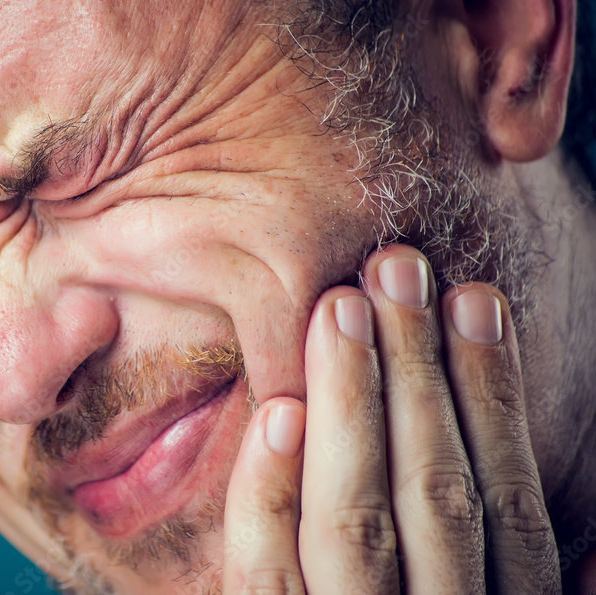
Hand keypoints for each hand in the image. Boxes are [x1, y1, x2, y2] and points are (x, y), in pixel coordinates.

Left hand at [222, 244, 560, 593]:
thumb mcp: (475, 584)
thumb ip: (501, 552)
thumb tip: (573, 508)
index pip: (509, 509)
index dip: (496, 400)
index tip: (475, 300)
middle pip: (435, 498)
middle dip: (417, 376)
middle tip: (396, 268)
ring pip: (356, 528)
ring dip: (352, 408)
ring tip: (342, 306)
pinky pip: (266, 580)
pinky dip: (272, 497)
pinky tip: (279, 412)